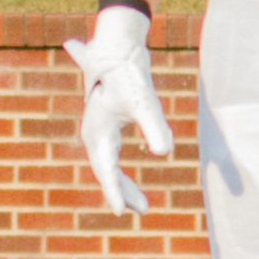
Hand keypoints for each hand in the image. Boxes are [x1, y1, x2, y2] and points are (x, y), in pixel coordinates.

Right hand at [65, 4, 170, 214]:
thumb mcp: (144, 102)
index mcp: (98, 133)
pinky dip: (120, 172)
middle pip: (107, 171)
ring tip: (142, 204)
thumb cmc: (128, 74)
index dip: (115, 191)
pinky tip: (128, 184)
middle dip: (123, 191)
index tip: (123, 211)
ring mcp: (99, 130)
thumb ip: (155, 126)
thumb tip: (164, 152)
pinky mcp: (107, 124)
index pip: (106, 170)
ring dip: (122, 183)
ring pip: (109, 165)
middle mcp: (94, 134)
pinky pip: (112, 156)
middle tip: (143, 210)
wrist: (116, 47)